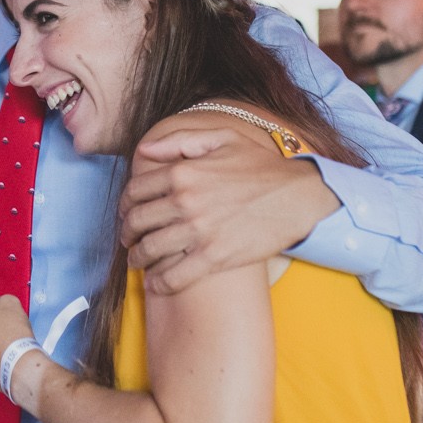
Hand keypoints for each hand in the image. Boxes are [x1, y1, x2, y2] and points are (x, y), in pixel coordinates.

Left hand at [121, 115, 338, 294]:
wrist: (298, 196)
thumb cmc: (262, 166)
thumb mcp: (223, 139)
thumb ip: (180, 141)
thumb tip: (145, 149)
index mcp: (183, 171)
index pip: (136, 191)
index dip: (125, 205)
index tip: (126, 213)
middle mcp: (185, 200)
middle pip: (138, 221)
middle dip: (126, 233)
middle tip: (127, 239)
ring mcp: (199, 230)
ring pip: (150, 250)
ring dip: (137, 258)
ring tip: (137, 260)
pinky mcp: (214, 257)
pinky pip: (174, 275)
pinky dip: (159, 281)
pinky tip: (156, 283)